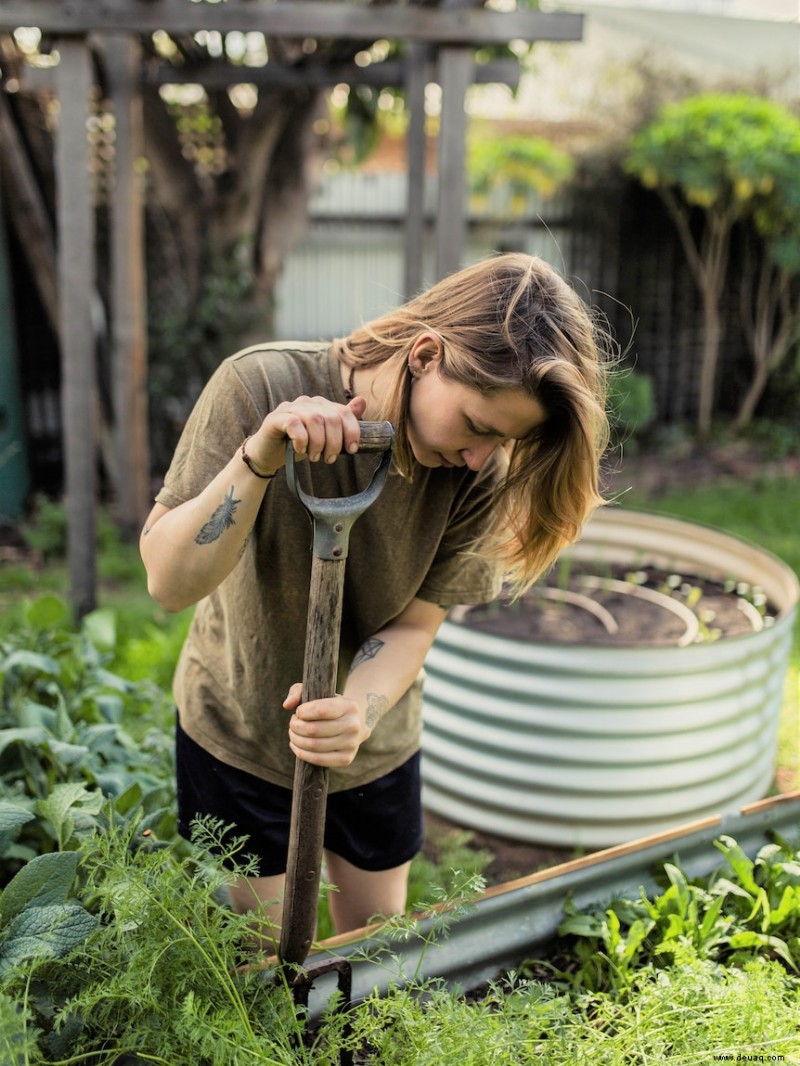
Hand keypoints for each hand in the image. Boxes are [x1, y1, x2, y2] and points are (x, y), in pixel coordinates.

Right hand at [246, 395, 365, 474]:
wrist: (269, 455)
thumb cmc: (299, 445)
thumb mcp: (325, 437)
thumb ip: (342, 421)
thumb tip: (362, 402)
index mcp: (320, 405)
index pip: (343, 412)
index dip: (352, 431)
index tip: (351, 450)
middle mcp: (306, 403)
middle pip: (330, 417)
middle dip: (334, 442)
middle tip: (329, 459)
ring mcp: (289, 408)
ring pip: (314, 419)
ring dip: (318, 443)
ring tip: (315, 458)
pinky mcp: (275, 418)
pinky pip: (293, 423)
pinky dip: (301, 440)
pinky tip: (300, 451)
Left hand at [283, 683, 368, 767]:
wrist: (356, 724)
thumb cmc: (331, 706)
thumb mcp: (318, 692)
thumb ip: (298, 692)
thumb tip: (287, 705)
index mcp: (349, 706)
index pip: (321, 710)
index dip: (302, 712)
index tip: (298, 712)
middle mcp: (353, 726)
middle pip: (313, 730)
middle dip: (296, 727)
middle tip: (293, 723)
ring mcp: (351, 744)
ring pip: (313, 745)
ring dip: (296, 739)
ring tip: (293, 733)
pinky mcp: (345, 759)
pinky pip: (317, 760)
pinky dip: (301, 753)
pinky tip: (296, 746)